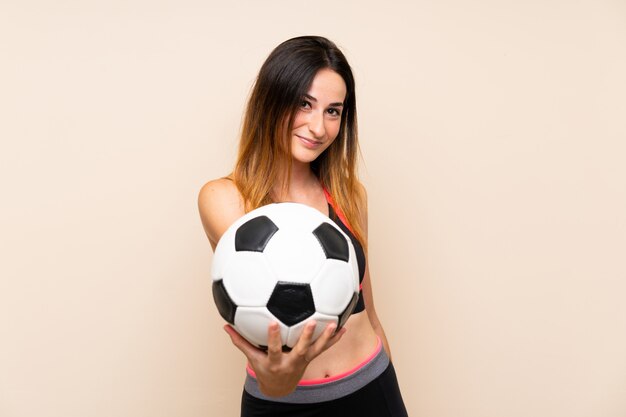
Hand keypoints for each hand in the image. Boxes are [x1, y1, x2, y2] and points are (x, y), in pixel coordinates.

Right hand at [223, 320, 346, 396]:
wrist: (279, 388)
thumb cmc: (264, 370)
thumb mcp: (252, 358)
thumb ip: (240, 341)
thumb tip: (225, 326)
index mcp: (275, 361)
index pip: (274, 349)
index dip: (273, 337)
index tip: (272, 322)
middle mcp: (291, 362)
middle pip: (300, 349)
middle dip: (306, 336)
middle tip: (311, 322)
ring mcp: (303, 360)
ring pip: (316, 349)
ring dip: (326, 337)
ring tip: (334, 324)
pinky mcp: (311, 358)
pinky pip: (324, 348)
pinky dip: (334, 339)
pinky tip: (343, 328)